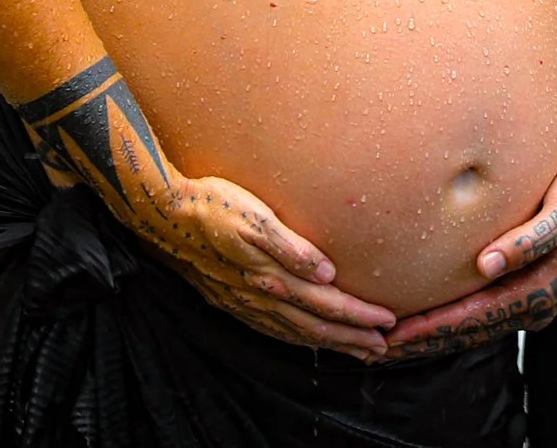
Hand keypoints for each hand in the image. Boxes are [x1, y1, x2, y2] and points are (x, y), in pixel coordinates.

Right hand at [132, 172, 397, 355]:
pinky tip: (306, 340)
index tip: (386, 323)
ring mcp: (246, 303)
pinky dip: (297, 340)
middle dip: (351, 339)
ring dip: (329, 343)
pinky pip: (273, 330)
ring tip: (355, 350)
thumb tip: (328, 271)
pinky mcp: (235, 300)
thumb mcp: (257, 218)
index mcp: (273, 277)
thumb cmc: (219, 206)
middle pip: (315, 326)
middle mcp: (262, 297)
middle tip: (381, 348)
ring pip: (295, 333)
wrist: (169, 216)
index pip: (326, 303)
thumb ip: (293, 247)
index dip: (357, 316)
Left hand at [382, 159, 556, 356]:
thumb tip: (488, 263)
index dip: (433, 327)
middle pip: (469, 331)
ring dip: (436, 335)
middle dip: (424, 340)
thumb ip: (529, 238)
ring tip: (394, 339)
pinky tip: (433, 317)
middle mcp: (534, 305)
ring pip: (474, 326)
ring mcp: (532, 301)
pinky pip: (484, 313)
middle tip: (376, 347)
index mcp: (539, 290)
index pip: (474, 316)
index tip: (395, 333)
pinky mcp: (527, 289)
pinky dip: (454, 320)